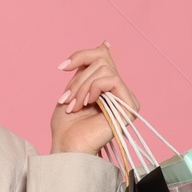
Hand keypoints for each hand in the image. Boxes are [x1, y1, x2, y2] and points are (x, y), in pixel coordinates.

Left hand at [48, 41, 139, 156]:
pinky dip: (94, 88)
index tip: (62, 67)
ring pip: (104, 69)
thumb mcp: (74, 89)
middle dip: (78, 79)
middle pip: (102, 60)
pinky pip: (112, 80)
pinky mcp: (128, 107)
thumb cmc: (67, 126)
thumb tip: (105, 43)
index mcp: (108, 88)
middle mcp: (120, 92)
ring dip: (82, 86)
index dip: (82, 55)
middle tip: (66, 100)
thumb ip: (87, 69)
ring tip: (74, 105)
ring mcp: (126, 100)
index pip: (103, 56)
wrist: (67, 148)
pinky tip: (86, 103)